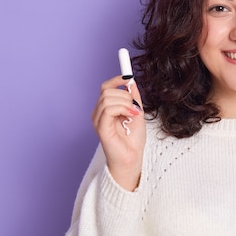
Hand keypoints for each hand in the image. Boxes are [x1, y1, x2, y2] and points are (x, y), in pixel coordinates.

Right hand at [91, 76, 145, 190]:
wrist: (132, 158)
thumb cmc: (133, 140)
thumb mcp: (137, 113)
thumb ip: (133, 98)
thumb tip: (131, 82)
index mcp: (106, 109)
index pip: (106, 87)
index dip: (116, 79)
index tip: (128, 77)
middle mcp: (99, 113)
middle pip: (106, 90)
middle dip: (124, 95)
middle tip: (135, 107)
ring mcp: (98, 120)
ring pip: (107, 98)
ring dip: (125, 103)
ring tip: (134, 114)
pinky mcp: (100, 128)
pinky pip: (108, 109)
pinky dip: (122, 109)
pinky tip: (131, 116)